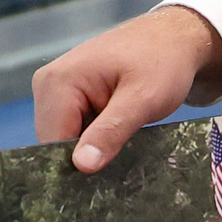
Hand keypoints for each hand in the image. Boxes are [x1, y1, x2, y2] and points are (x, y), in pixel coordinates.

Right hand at [32, 5, 221, 172]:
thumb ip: (111, 131)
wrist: (174, 37)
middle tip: (120, 169)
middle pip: (55, 144)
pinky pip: (75, 130)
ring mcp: (57, 90)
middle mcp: (48, 85)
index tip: (103, 184)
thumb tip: (81, 165)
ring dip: (92, 150)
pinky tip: (118, 140)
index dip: (75, 166)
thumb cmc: (162, 61)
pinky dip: (95, 140)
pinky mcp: (70, 96)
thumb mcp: (142, 99)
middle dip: (84, 159)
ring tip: (123, 151)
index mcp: (57, 82)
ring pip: (65, 141)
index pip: (51, 143)